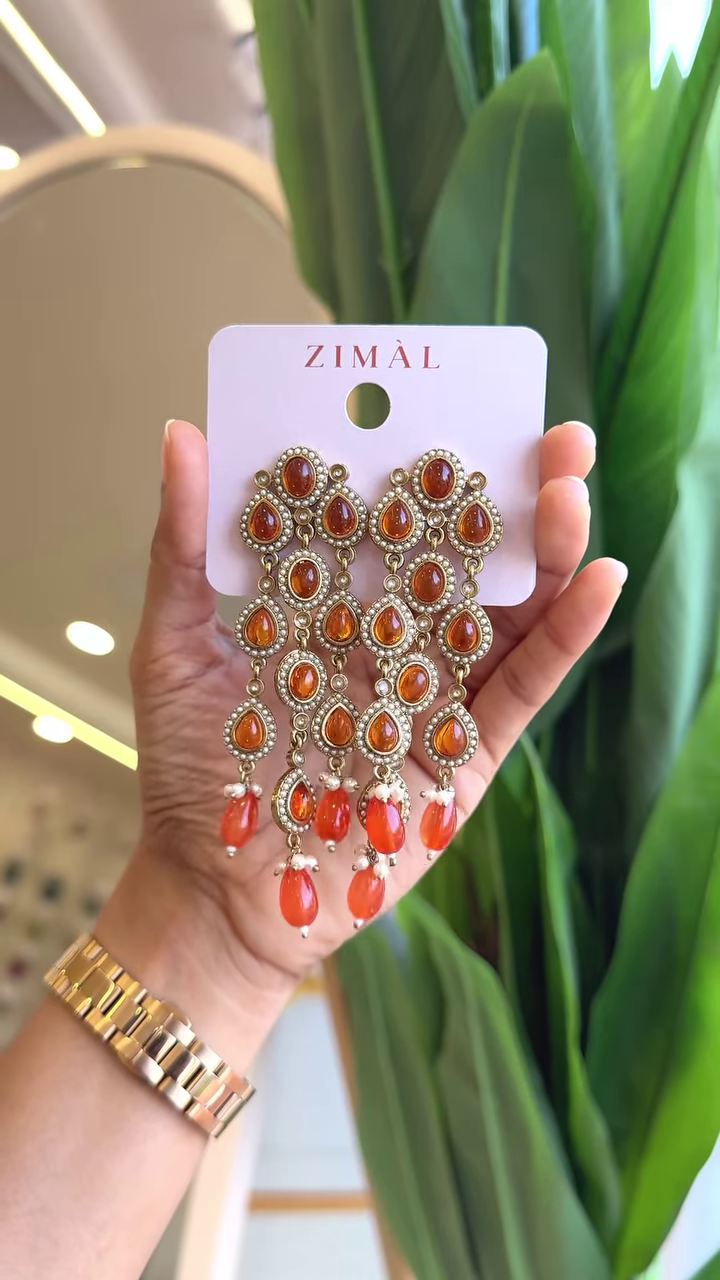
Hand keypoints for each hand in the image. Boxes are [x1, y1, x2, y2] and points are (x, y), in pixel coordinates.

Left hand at [125, 420, 623, 1008]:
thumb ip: (185, 547)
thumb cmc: (188, 771)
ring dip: (548, 555)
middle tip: (555, 438)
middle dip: (513, 497)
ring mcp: (434, 696)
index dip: (428, 469)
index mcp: (333, 610)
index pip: (393, 525)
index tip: (456, 406)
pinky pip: (523, 689)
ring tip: (574, 495)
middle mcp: (392, 644)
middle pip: (465, 558)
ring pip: (506, 614)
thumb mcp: (174, 645)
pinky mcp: (464, 755)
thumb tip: (183, 433)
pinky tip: (596, 583)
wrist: (214, 890)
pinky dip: (563, 639)